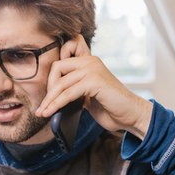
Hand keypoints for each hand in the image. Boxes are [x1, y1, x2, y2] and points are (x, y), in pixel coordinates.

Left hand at [36, 35, 152, 139]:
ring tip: (42, 112)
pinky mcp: (95, 80)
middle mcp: (91, 61)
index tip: (48, 94)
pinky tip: (50, 112)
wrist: (131, 116)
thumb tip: (52, 98)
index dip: (52, 74)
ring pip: (60, 82)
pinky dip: (56, 104)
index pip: (62, 58)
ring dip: (49, 100)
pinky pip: (68, 92)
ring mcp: (93, 69)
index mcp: (89, 62)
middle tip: (44, 106)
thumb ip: (74, 90)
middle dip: (47, 89)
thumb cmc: (111, 107)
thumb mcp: (88, 95)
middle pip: (56, 68)